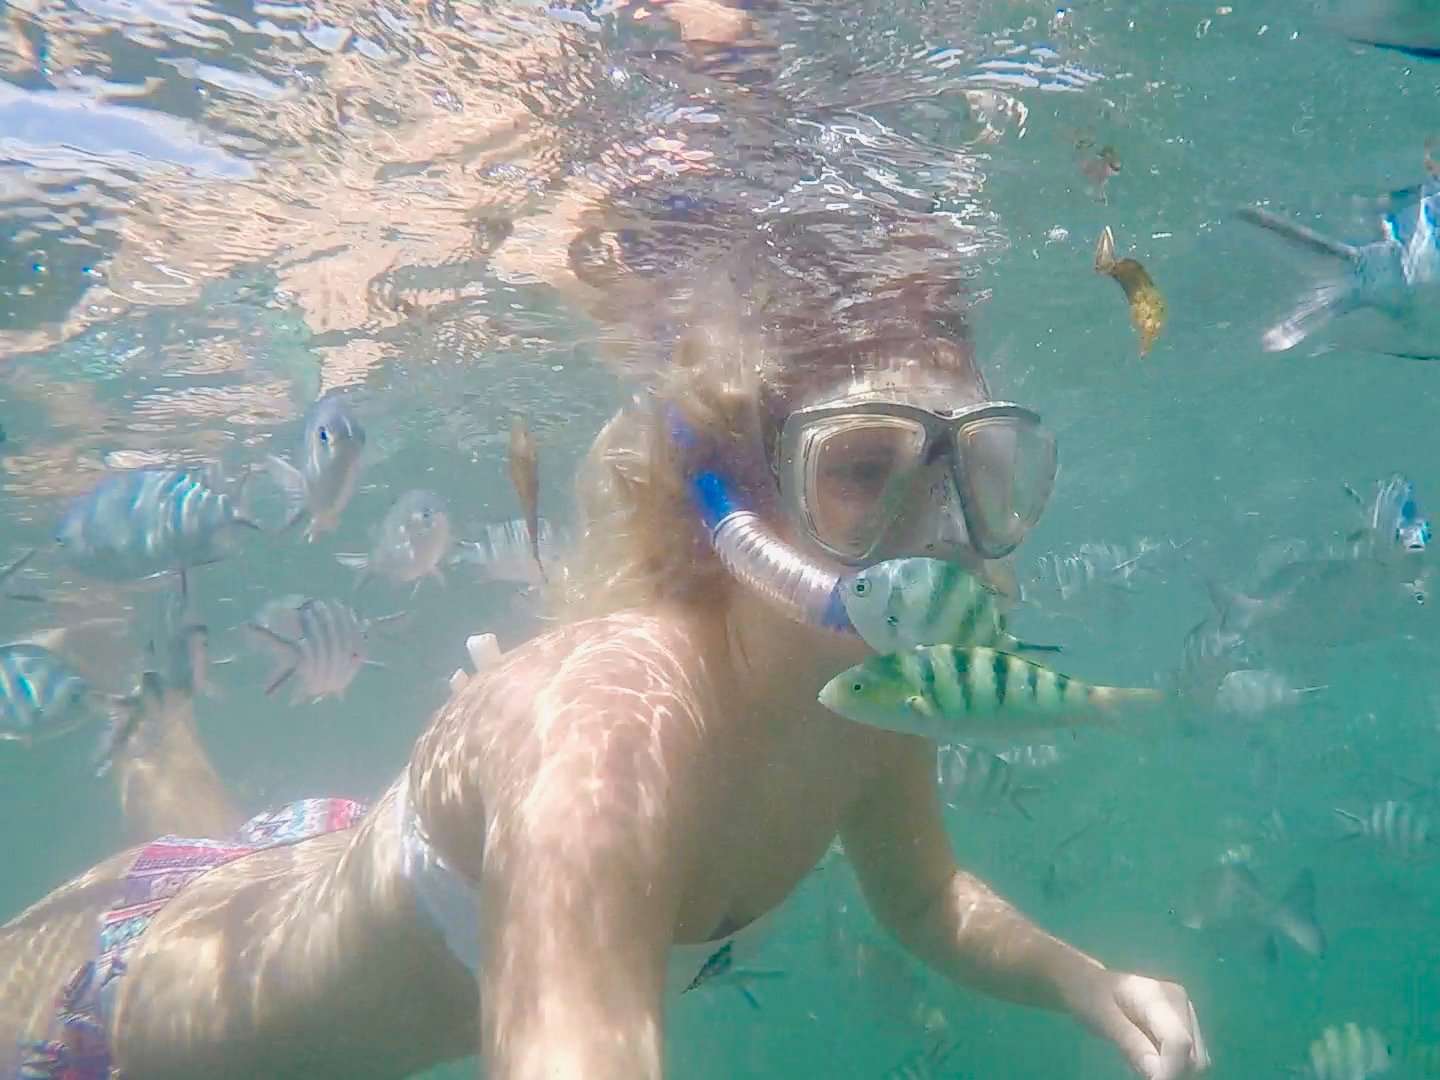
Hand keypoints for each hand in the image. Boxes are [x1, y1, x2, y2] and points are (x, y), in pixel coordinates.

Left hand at [1066, 969, 1209, 1079]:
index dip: (1170, 1070)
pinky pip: (1189, 1057)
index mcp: (1157, 996)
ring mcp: (1185, 1012)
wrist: (1091, 984)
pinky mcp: (1185, 1024)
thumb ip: (1130, 1043)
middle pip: (1193, 1055)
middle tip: (1139, 1072)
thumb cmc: (1091, 998)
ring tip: (1140, 1062)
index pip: (1178, 1041)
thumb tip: (1158, 1074)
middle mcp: (1179, 1002)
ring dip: (1172, 1071)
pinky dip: (1172, 1066)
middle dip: (1171, 1073)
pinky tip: (1148, 1059)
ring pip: (1196, 1060)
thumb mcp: (1103, 1019)